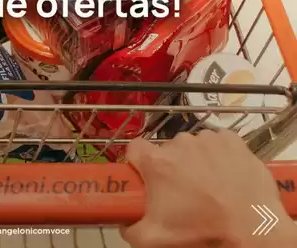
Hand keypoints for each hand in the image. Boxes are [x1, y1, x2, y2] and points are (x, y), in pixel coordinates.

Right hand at [121, 130, 296, 247]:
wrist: (253, 233)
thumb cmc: (202, 233)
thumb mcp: (154, 240)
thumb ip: (129, 229)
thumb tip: (124, 221)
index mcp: (156, 162)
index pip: (134, 149)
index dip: (138, 163)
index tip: (146, 177)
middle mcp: (179, 144)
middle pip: (166, 150)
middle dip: (171, 168)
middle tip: (183, 193)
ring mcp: (207, 139)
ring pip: (192, 146)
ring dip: (196, 161)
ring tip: (210, 187)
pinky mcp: (231, 140)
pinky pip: (217, 142)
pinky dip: (219, 155)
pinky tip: (226, 175)